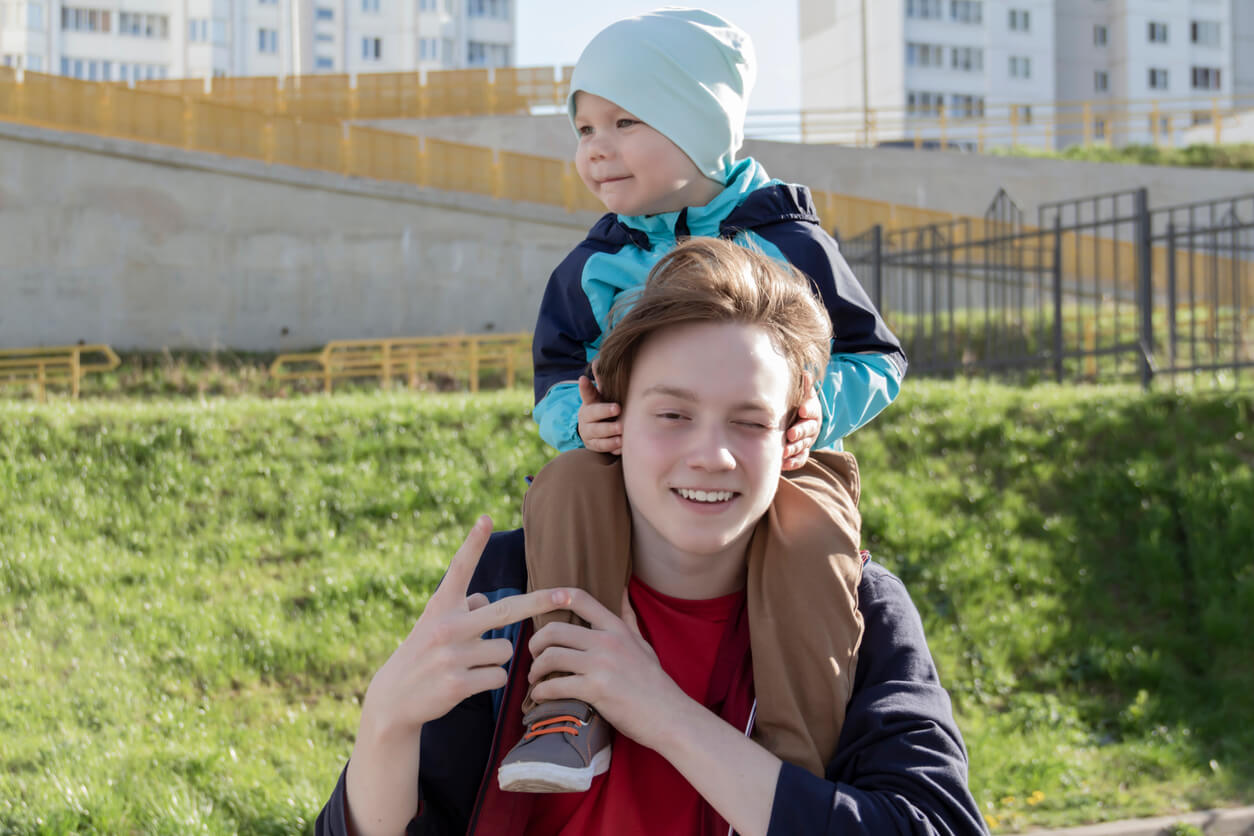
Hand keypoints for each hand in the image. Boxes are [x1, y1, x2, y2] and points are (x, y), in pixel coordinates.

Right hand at [358, 516, 572, 738]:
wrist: (393, 699)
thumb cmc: (423, 654)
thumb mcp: (435, 623)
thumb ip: (463, 608)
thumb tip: (489, 601)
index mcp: (441, 606)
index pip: (459, 569)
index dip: (473, 543)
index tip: (486, 518)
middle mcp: (447, 625)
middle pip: (507, 611)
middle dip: (541, 602)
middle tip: (567, 594)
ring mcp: (452, 654)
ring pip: (505, 649)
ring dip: (496, 658)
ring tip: (469, 665)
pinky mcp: (458, 683)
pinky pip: (499, 676)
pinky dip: (491, 680)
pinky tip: (468, 683)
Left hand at [528, 588, 688, 749]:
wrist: (669, 716)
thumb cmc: (654, 682)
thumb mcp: (643, 643)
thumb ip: (628, 619)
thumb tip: (622, 592)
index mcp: (617, 628)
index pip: (580, 599)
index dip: (555, 596)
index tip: (541, 604)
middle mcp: (608, 641)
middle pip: (554, 630)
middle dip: (536, 643)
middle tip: (534, 656)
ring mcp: (601, 665)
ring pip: (551, 656)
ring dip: (535, 669)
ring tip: (536, 678)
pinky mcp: (596, 689)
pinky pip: (556, 685)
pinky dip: (541, 692)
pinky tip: (541, 696)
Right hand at [576, 374, 621, 454]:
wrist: (592, 430)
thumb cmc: (601, 408)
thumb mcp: (600, 395)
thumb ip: (600, 381)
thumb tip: (598, 361)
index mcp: (589, 405)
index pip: (586, 395)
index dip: (585, 387)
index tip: (584, 379)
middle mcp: (586, 420)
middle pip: (594, 419)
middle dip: (606, 417)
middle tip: (619, 414)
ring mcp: (590, 435)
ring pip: (598, 438)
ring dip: (610, 436)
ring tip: (622, 433)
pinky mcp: (595, 447)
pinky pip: (604, 450)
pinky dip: (613, 448)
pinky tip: (622, 446)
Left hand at [782, 373, 819, 470]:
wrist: (803, 418)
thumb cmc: (799, 403)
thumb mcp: (803, 394)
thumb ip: (804, 386)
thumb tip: (805, 372)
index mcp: (811, 411)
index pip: (811, 409)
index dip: (807, 410)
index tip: (801, 410)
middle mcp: (811, 426)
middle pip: (808, 429)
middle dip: (800, 432)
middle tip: (791, 434)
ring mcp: (807, 440)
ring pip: (803, 446)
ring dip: (794, 449)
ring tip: (784, 452)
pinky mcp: (802, 451)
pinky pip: (800, 459)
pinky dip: (793, 462)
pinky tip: (784, 464)